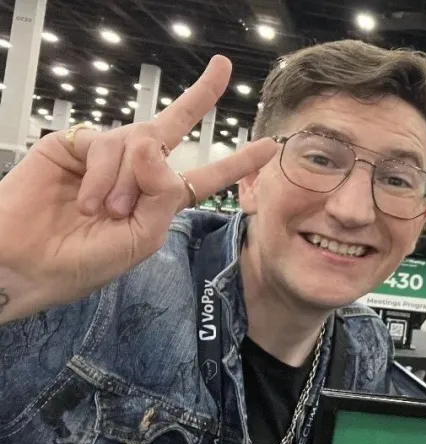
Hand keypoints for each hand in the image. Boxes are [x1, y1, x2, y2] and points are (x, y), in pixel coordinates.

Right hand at [0, 55, 277, 323]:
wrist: (27, 264)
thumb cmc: (82, 261)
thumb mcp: (142, 237)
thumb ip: (162, 195)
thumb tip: (155, 145)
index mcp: (159, 200)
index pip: (205, 176)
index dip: (237, 162)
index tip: (269, 145)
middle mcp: (136, 172)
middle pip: (174, 125)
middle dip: (201, 95)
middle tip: (223, 67)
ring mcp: (105, 156)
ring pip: (141, 144)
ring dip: (127, 182)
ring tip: (104, 212)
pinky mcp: (73, 145)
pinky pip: (108, 144)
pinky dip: (103, 175)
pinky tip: (87, 201)